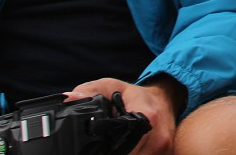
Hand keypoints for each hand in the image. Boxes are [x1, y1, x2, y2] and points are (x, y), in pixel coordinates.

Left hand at [67, 76, 185, 154]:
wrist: (165, 100)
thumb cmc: (135, 96)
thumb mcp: (112, 86)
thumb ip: (90, 91)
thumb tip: (69, 98)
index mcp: (147, 117)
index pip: (123, 145)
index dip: (108, 150)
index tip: (96, 148)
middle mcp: (158, 136)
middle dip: (114, 153)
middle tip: (103, 147)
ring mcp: (164, 148)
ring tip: (113, 148)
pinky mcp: (166, 154)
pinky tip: (125, 151)